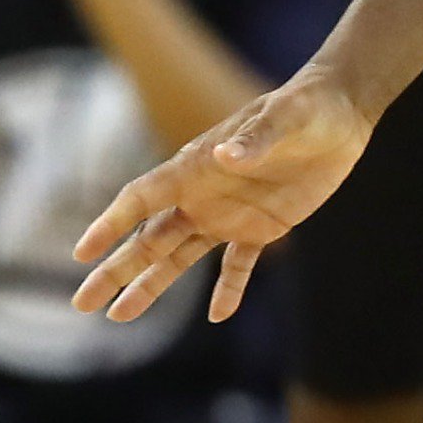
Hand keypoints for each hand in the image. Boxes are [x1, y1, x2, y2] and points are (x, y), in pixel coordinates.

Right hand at [69, 69, 373, 325]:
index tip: (82, 253)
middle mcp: (202, 195)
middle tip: (82, 304)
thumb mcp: (284, 118)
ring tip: (120, 316)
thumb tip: (223, 156)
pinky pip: (238, 265)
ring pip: (179, 257)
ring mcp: (229, 214)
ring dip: (152, 285)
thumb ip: (254, 138)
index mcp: (195, 167)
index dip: (111, 225)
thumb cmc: (306, 107)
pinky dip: (229, 289)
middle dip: (116, 270)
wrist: (340, 113)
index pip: (141, 200)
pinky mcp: (263, 227)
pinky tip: (219, 315)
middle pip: (148, 239)